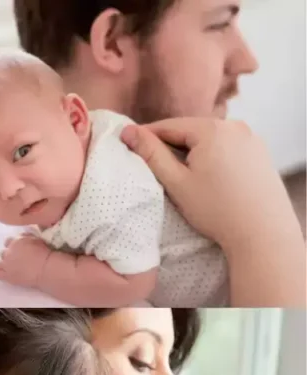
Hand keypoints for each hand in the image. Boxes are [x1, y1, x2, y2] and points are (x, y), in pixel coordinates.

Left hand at [0, 235, 50, 287]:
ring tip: (11, 267)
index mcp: (15, 241)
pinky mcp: (7, 275)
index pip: (9, 241)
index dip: (13, 245)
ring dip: (4, 263)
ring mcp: (6, 264)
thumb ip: (26, 236)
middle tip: (18, 260)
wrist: (46, 268)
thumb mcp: (37, 239)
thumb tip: (22, 236)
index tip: (19, 249)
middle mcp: (8, 251)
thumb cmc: (45, 253)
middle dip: (9, 255)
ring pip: (0, 262)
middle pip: (4, 252)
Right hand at [120, 118, 296, 252]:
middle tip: (153, 166)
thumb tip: (127, 131)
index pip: (168, 126)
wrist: (263, 232)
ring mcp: (251, 138)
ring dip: (191, 151)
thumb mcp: (176, 182)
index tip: (128, 149)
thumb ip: (151, 154)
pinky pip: (226, 146)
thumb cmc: (216, 209)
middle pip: (190, 130)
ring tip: (179, 174)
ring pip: (209, 139)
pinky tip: (206, 177)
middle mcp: (235, 126)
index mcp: (212, 129)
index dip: (146, 137)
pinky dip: (211, 156)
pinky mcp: (260, 152)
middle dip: (170, 145)